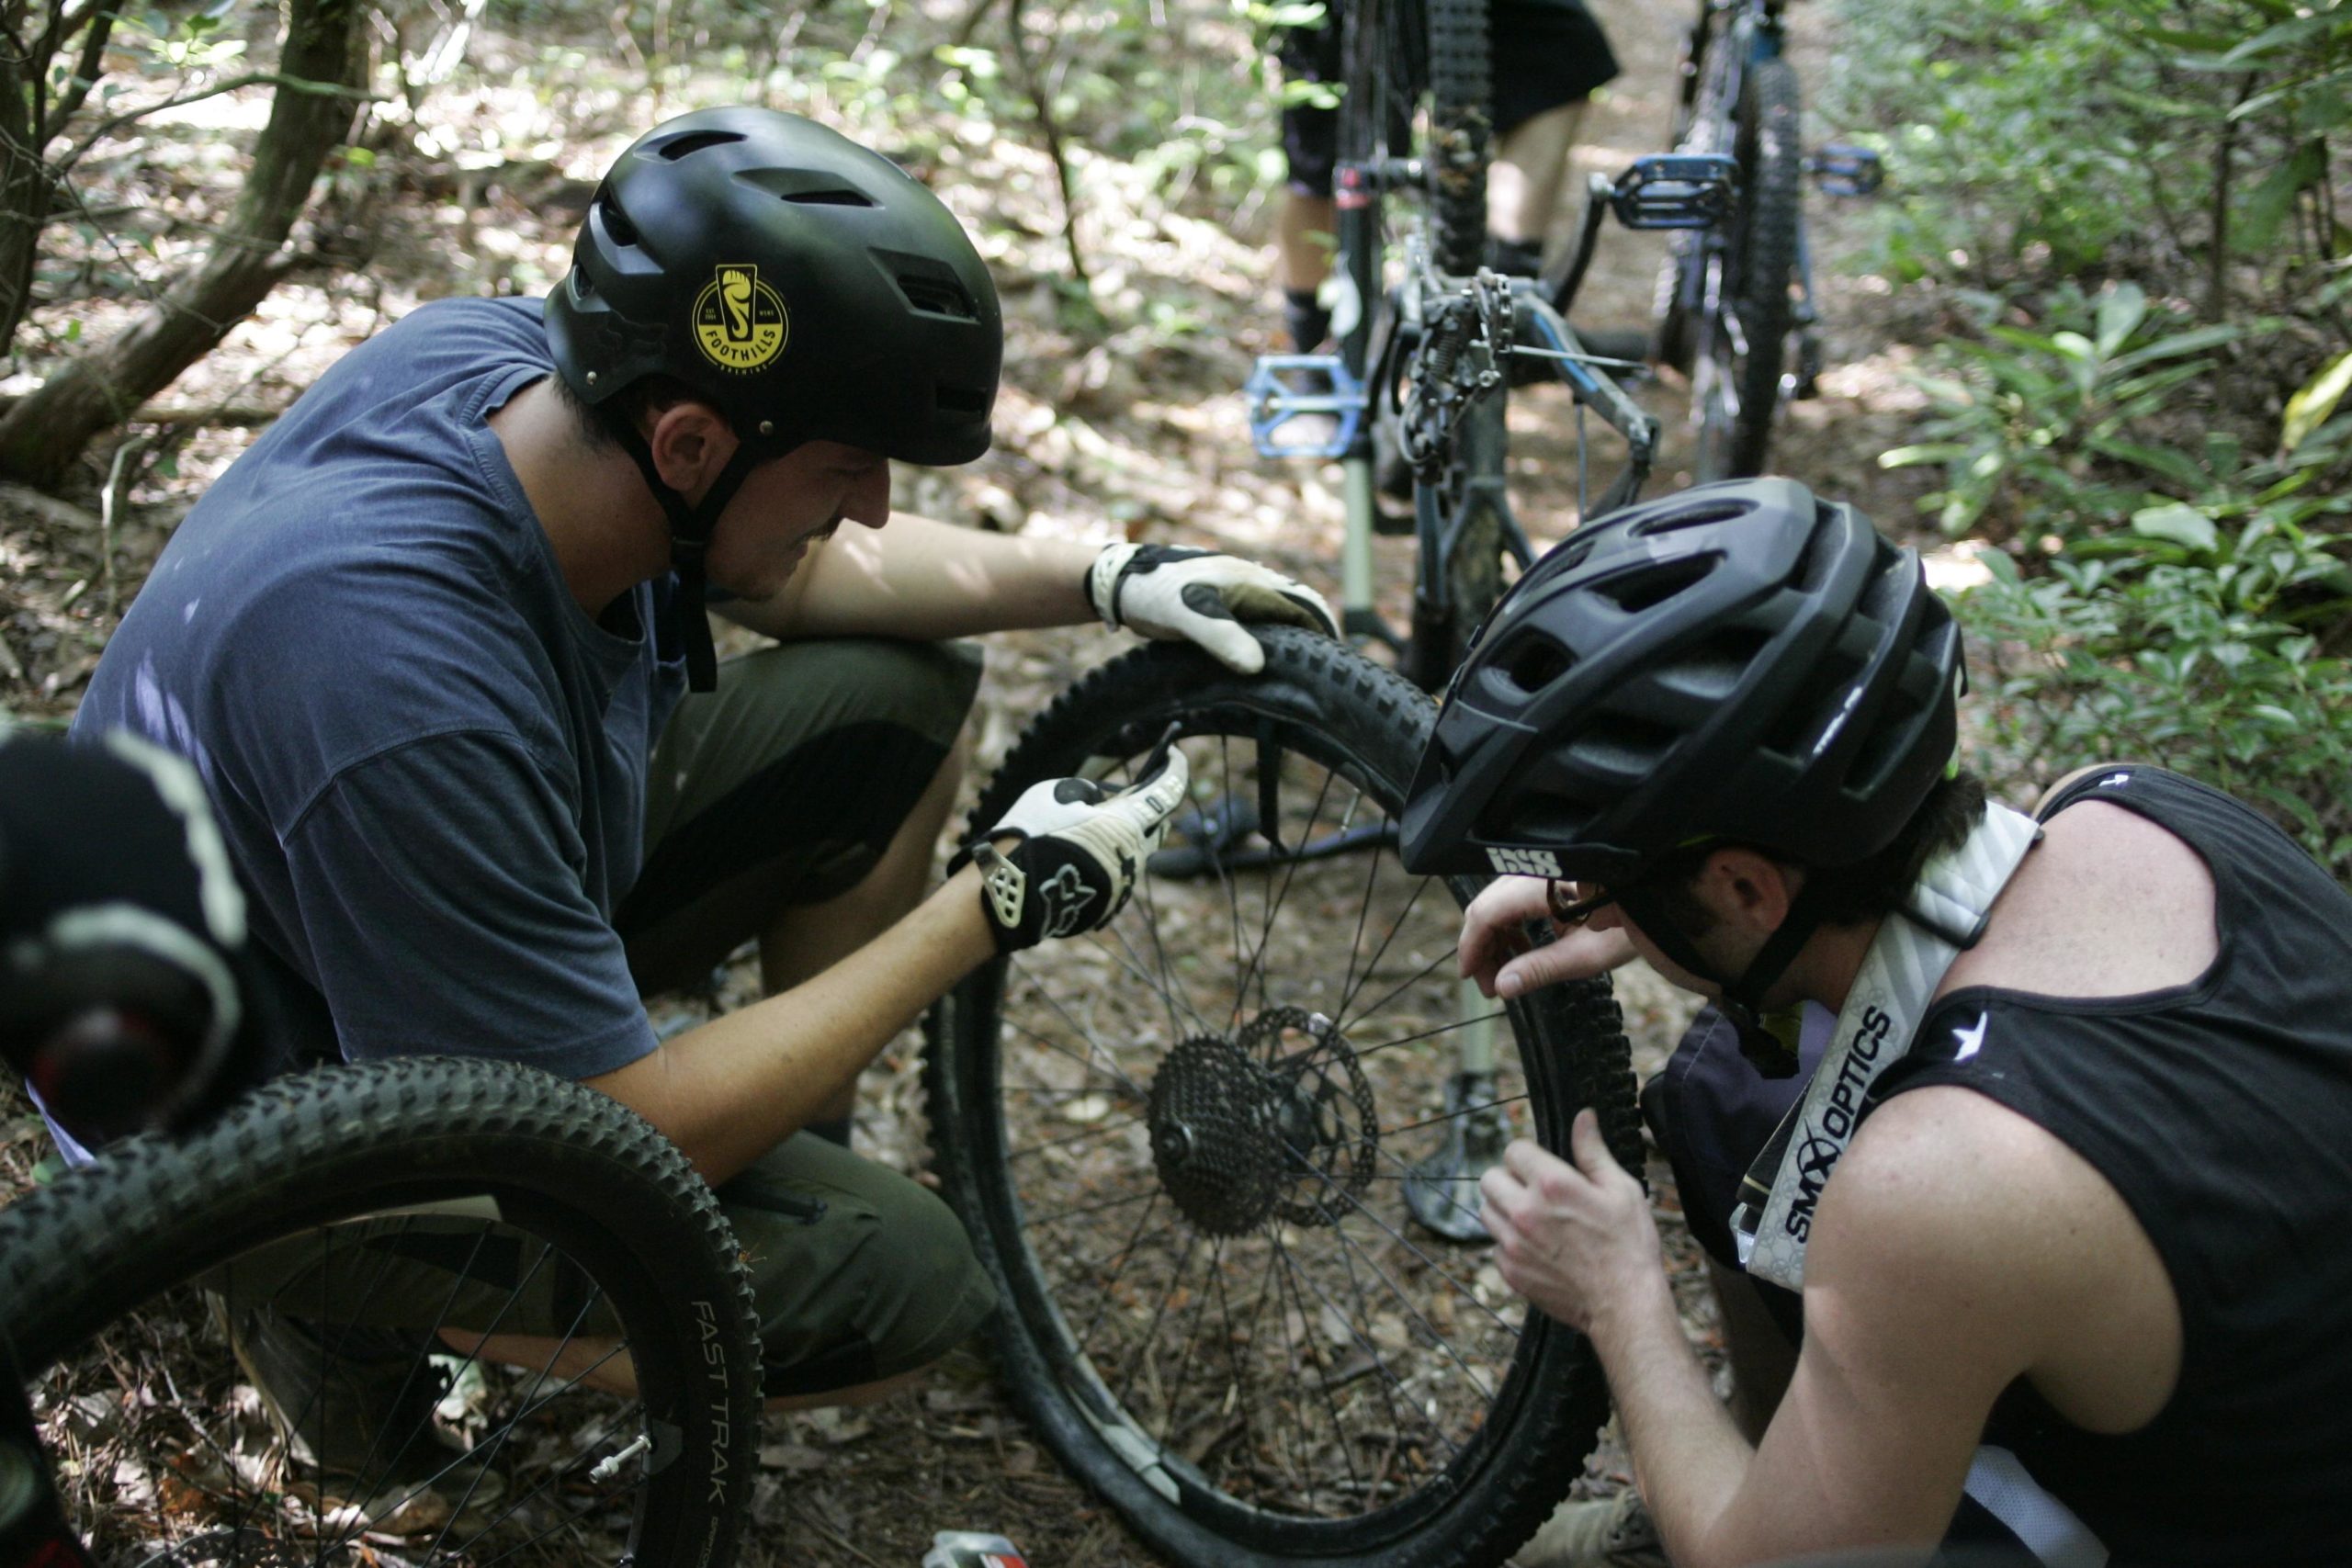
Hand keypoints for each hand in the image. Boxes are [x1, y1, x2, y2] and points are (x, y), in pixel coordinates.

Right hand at [965, 746, 1190, 951]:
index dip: (1175, 768)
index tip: (1174, 753)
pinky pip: (1114, 872)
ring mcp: (1123, 885)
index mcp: (1128, 823)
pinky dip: (1104, 857)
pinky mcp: (1108, 905)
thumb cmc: (1031, 834)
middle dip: (1147, 806)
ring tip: (1093, 822)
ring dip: (1121, 833)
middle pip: (1155, 824)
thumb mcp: (1058, 793)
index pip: (1168, 791)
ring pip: (1134, 850)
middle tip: (1128, 791)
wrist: (1007, 893)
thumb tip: (1100, 804)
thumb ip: (1089, 793)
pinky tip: (1078, 852)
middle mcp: (1135, 856)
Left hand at [1088, 543, 1337, 673]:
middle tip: (1324, 672)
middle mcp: (1250, 584)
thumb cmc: (1153, 594)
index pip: (1303, 606)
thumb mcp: (1186, 617)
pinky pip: (1258, 621)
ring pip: (1278, 614)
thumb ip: (1221, 638)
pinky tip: (1265, 661)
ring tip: (1302, 671)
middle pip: (1296, 608)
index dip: (1323, 630)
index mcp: (1250, 582)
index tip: (1336, 660)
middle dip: (1314, 634)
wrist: (1119, 583)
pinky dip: (1271, 638)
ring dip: (1293, 636)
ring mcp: (1236, 593)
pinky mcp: (1221, 605)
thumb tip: (1256, 666)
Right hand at [1460, 877, 1637, 998]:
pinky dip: (1510, 926)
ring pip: (1496, 904)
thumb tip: (1503, 988)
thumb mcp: (1585, 955)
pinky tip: (1521, 949)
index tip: (1469, 977)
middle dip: (1482, 948)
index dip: (1472, 947)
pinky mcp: (1546, 877)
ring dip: (1495, 939)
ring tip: (1506, 973)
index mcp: (1541, 885)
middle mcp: (1533, 872)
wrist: (1655, 899)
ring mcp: (1538, 872)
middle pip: (1486, 907)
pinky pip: (1513, 899)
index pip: (1486, 913)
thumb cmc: (1628, 925)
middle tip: (1492, 986)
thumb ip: (1539, 970)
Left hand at [1479, 1113, 1663, 1335]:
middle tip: (1534, 1191)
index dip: (1529, 1155)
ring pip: (1487, 1211)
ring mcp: (1514, 1244)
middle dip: (1510, 1178)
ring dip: (1504, 1209)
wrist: (1625, 1305)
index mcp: (1551, 1185)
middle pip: (1490, 1178)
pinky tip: (1537, 1247)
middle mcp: (1525, 1212)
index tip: (1542, 1166)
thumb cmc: (1629, 1246)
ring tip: (1534, 1218)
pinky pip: (1495, 1245)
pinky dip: (1510, 1243)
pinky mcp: (1511, 1271)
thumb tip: (1583, 1117)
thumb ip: (1593, 1151)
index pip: (1514, 1149)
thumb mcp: (1621, 1189)